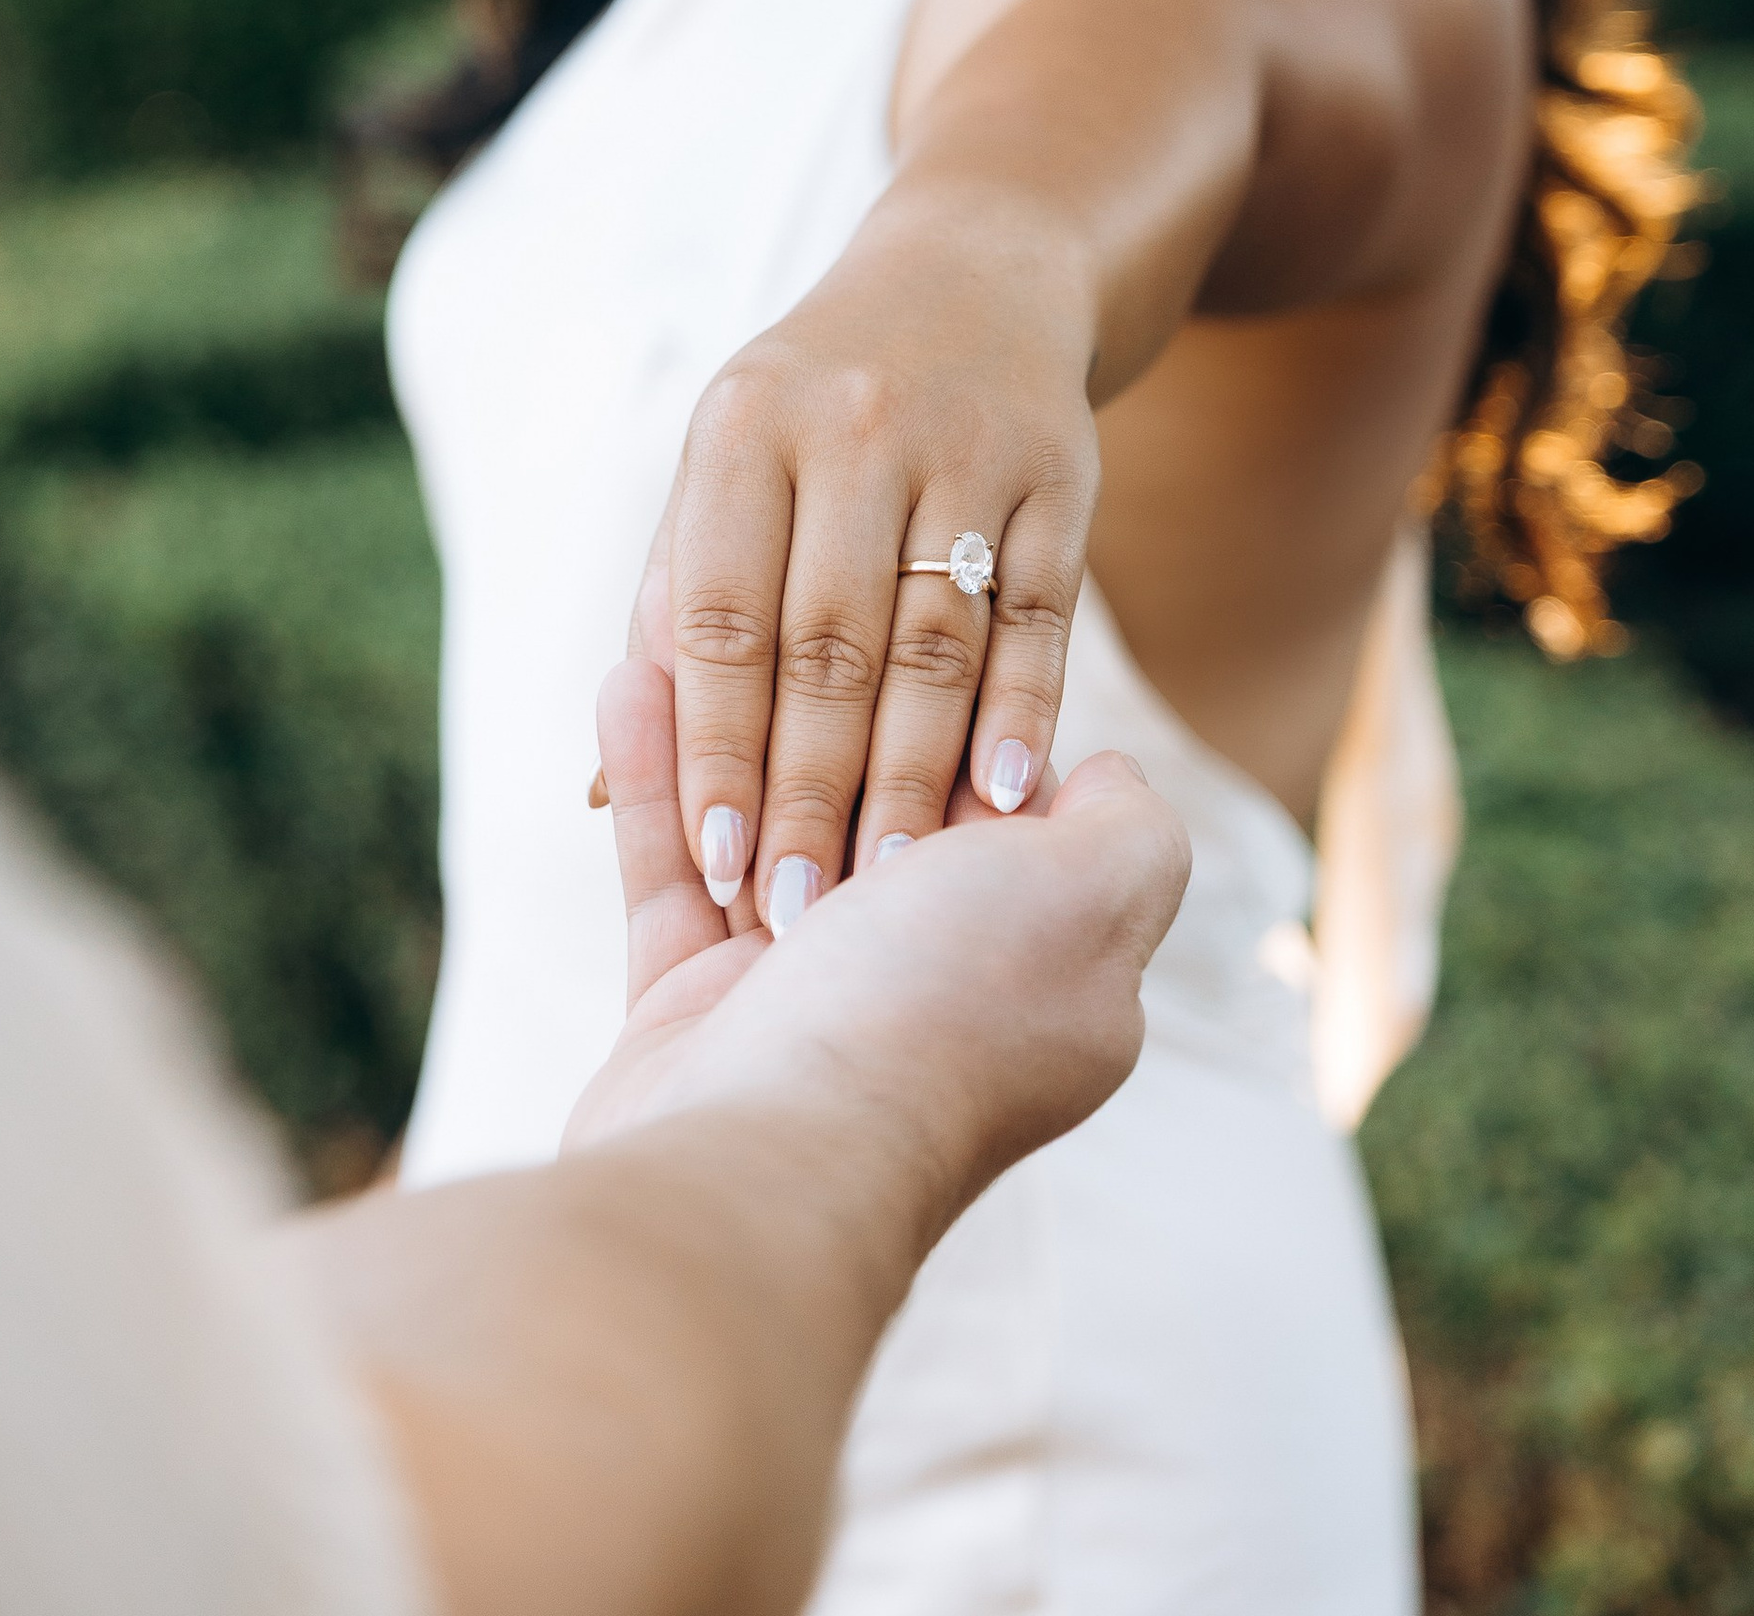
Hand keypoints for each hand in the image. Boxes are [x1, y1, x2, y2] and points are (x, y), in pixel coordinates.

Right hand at [568, 660, 1184, 1239]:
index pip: (1010, 801)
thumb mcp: (1095, 899)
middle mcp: (927, 983)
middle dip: (831, 698)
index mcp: (1038, 963)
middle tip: (787, 585)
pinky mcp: (691, 1017)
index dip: (967, 704)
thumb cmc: (941, 1015)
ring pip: (764, 823)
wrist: (768, 1168)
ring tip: (687, 610)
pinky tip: (624, 679)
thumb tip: (1104, 771)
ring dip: (727, 717)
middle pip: (881, 801)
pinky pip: (671, 871)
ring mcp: (806, 1005)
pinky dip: (656, 777)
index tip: (918, 602)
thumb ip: (1129, 830)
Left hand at [633, 228, 1102, 939]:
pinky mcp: (1061, 475)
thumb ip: (675, 611)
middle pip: (828, 645)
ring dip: (914, 780)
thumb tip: (609, 785)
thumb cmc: (814, 410)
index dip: (716, 749)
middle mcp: (852, 428)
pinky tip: (1008, 802)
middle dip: (808, 792)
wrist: (976, 275)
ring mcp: (966, 449)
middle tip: (796, 918)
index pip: (720, 615)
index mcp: (744, 426)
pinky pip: (1039, 613)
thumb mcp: (728, 463)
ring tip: (894, 893)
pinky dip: (1024, 712)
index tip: (715, 867)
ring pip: (935, 641)